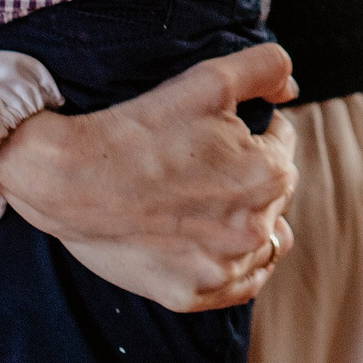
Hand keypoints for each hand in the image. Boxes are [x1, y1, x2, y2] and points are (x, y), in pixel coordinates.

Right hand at [0, 41, 299, 311]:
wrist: (70, 177)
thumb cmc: (141, 127)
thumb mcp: (210, 79)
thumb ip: (267, 69)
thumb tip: (292, 89)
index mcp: (269, 174)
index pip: (284, 144)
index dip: (258, 130)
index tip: (227, 131)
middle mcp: (255, 228)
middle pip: (276, 194)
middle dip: (255, 173)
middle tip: (212, 162)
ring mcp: (223, 267)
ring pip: (265, 243)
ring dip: (252, 221)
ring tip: (216, 203)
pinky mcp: (192, 294)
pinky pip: (241, 285)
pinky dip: (236, 265)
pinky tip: (215, 243)